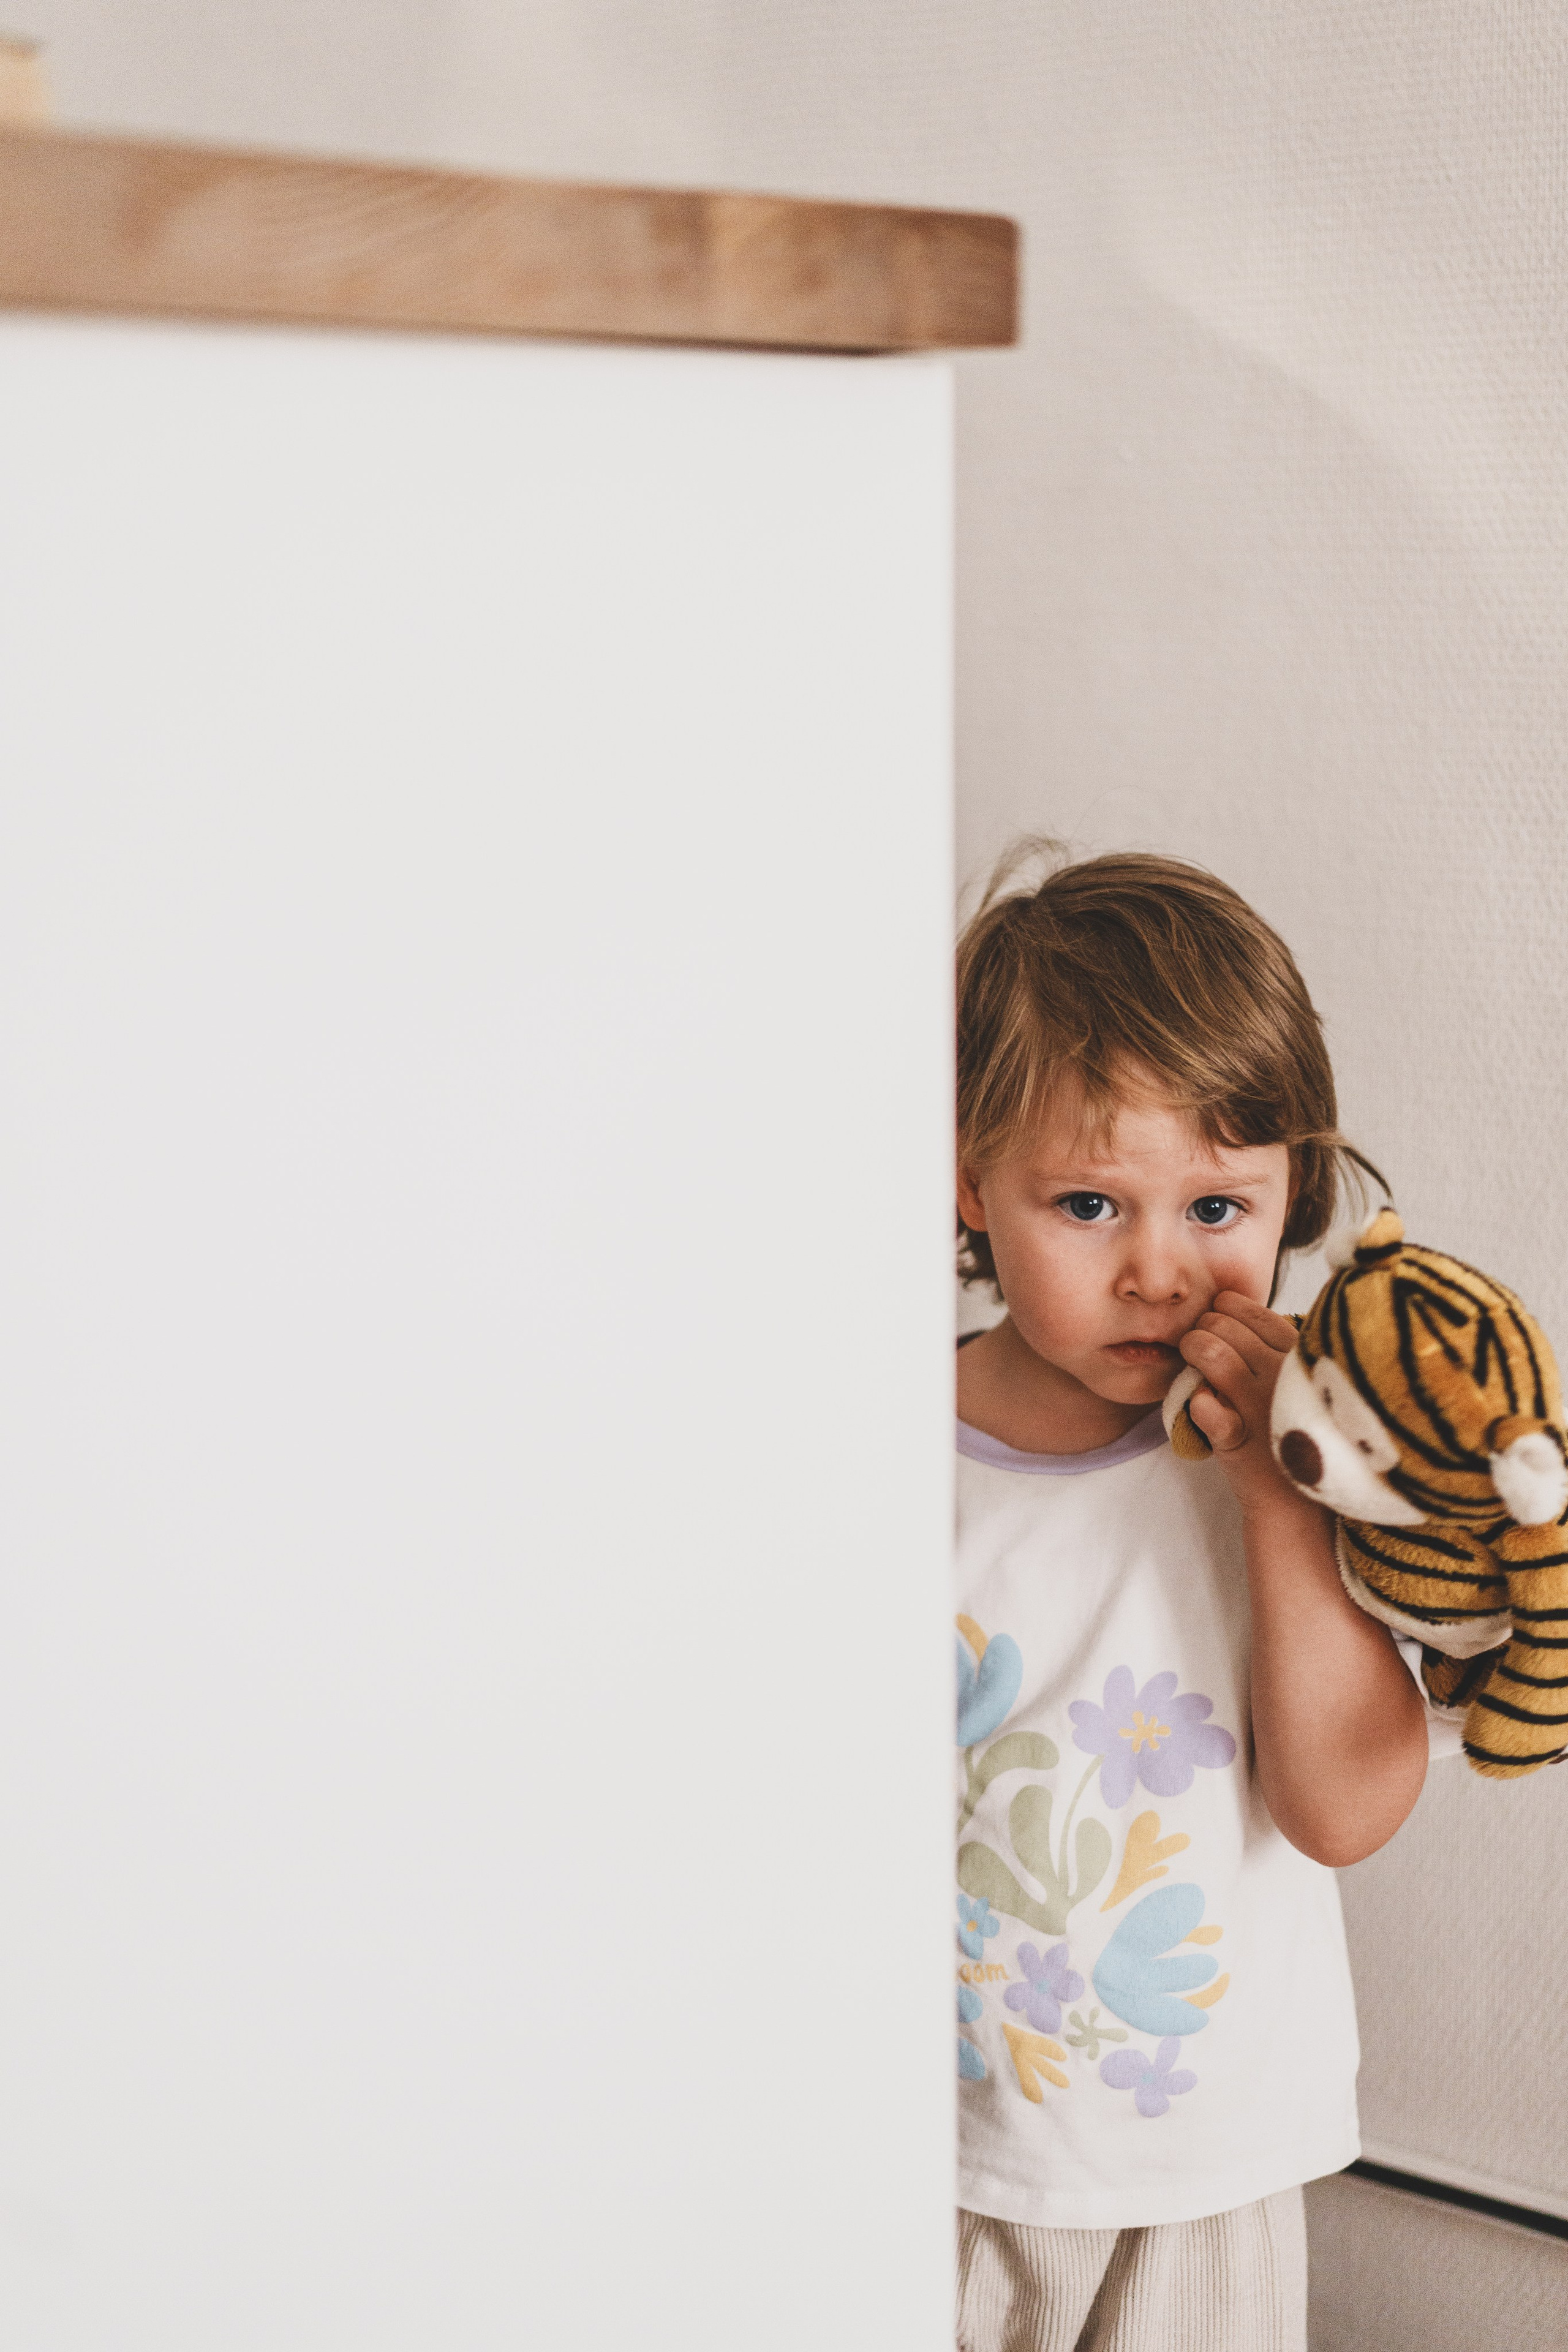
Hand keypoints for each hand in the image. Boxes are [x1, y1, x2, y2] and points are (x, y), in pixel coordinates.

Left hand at [1178, 1292, 1300, 1506]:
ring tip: (1191, 1362)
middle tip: (1198, 1345)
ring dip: (1192, 1350)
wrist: (1297, 1503)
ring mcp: (1262, 1406)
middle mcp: (1285, 1376)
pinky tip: (1201, 1404)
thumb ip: (1275, 1349)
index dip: (1228, 1309)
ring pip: (1212, 1353)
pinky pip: (1204, 1406)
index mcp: (1304, 1358)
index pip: (1257, 1313)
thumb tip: (1233, 1310)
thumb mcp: (1297, 1383)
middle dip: (1203, 1328)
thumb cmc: (1290, 1432)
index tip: (1217, 1318)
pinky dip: (1196, 1401)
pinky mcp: (1238, 1439)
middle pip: (1226, 1327)